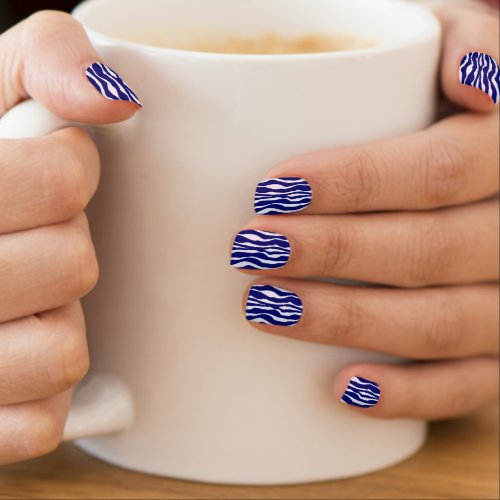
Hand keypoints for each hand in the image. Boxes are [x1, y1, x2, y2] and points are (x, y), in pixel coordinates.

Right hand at [0, 11, 140, 463]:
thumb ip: (51, 60)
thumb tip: (114, 96)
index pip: (60, 179)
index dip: (72, 173)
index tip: (50, 170)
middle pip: (71, 266)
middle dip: (64, 246)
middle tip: (26, 238)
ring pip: (61, 350)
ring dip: (56, 322)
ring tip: (18, 301)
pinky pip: (42, 419)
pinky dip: (43, 390)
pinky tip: (14, 351)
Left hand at [231, 5, 498, 418]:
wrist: (484, 178)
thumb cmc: (450, 107)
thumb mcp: (459, 46)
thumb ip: (469, 34)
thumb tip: (469, 80)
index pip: (440, 169)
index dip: (357, 181)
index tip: (272, 189)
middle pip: (431, 250)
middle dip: (332, 253)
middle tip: (252, 248)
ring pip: (441, 322)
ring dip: (348, 320)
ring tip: (265, 306)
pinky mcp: (498, 353)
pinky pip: (469, 384)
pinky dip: (409, 394)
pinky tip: (344, 389)